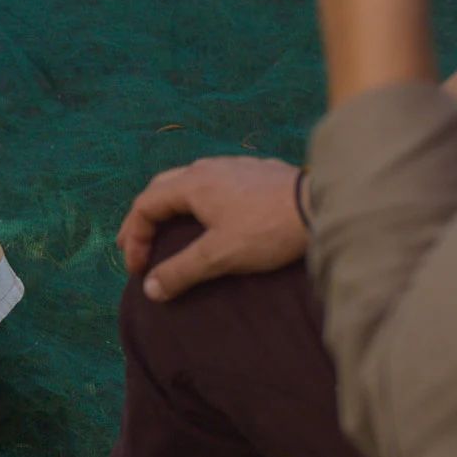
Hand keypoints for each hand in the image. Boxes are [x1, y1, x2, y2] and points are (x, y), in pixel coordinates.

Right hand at [117, 157, 307, 300]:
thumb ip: (181, 271)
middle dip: (145, 219)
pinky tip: (212, 218)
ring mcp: (233, 167)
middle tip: (136, 245)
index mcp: (192, 183)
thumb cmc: (267, 229)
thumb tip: (150, 289)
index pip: (146, 206)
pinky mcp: (256, 174)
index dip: (134, 238)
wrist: (322, 206)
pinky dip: (197, 203)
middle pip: (162, 188)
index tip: (138, 269)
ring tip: (168, 230)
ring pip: (188, 182)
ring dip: (171, 208)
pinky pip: (214, 184)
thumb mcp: (219, 255)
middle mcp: (208, 168)